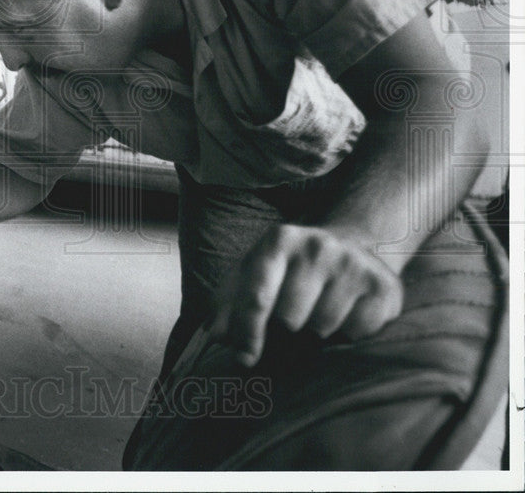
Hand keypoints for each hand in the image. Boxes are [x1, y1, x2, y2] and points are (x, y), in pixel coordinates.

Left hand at [211, 224, 402, 366]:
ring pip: (322, 327)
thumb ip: (228, 304)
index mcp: (279, 239)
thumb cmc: (290, 268)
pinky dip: (346, 335)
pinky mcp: (383, 286)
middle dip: (283, 331)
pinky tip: (345, 316)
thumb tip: (216, 335)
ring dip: (315, 334)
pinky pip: (356, 333)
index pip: (257, 295)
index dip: (247, 332)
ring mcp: (353, 263)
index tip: (243, 360)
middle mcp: (318, 245)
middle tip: (289, 325)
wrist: (350, 245)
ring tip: (316, 316)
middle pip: (289, 318)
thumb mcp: (254, 274)